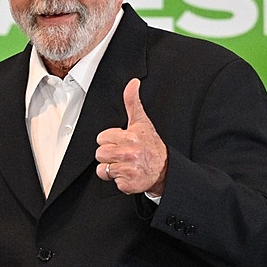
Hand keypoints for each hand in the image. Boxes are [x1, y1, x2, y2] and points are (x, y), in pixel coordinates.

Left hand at [95, 78, 167, 195]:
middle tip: (122, 154)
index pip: (101, 138)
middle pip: (100, 153)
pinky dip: (119, 180)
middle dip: (109, 154)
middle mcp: (129, 153)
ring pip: (102, 169)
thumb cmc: (151, 145)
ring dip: (112, 168)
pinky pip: (112, 182)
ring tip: (124, 164)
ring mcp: (129, 169)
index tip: (121, 142)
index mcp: (130, 137)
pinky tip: (129, 174)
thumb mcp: (142, 122)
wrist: (166, 169)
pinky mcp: (129, 184)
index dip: (109, 140)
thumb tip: (132, 83)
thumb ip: (132, 102)